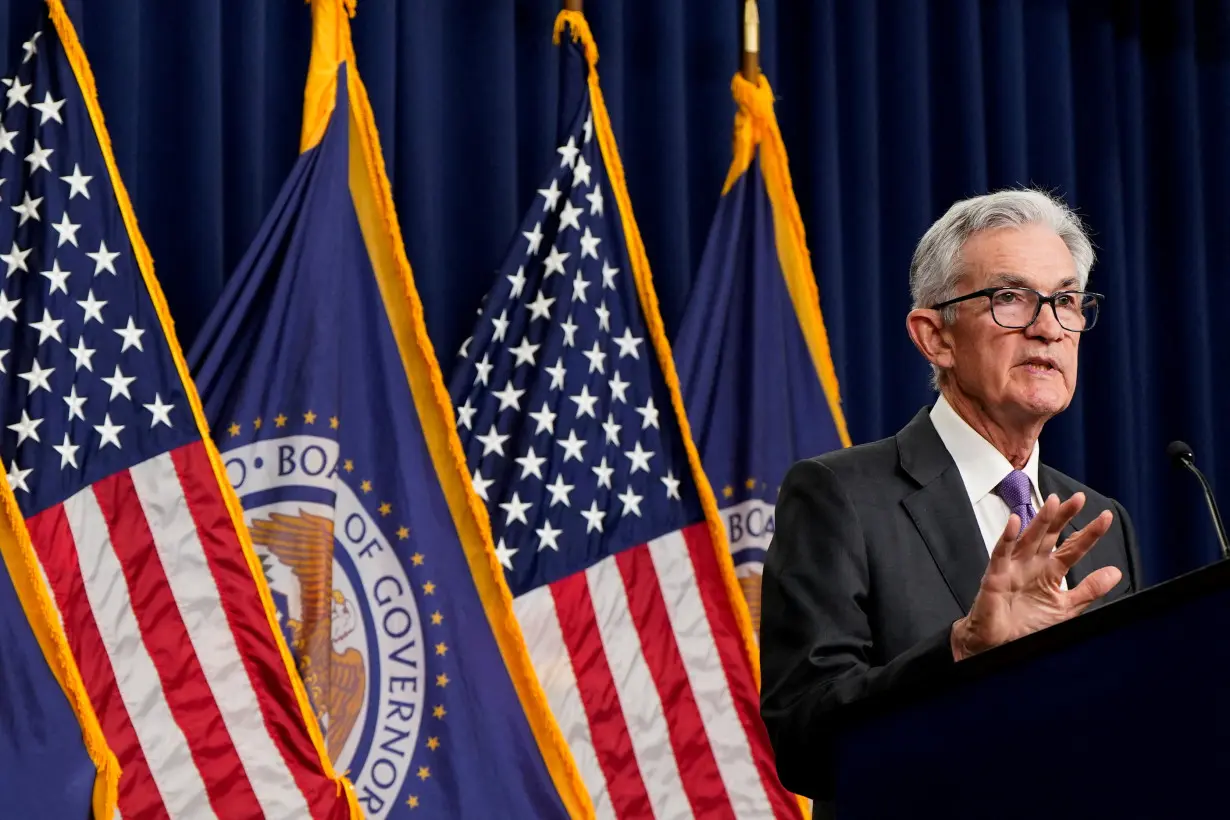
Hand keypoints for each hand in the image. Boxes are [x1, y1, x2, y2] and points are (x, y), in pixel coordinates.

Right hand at [950, 492, 1121, 660]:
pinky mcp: (996, 575)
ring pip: (1029, 538)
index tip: (1105, 517)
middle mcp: (1033, 564)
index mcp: (1050, 572)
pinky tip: (1015, 522)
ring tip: (1053, 503)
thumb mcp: (1066, 608)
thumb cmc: (1026, 626)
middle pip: (1051, 535)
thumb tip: (1115, 572)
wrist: (999, 646)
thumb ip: (1089, 590)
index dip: (1089, 533)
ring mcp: (1014, 567)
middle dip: (1064, 516)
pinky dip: (1007, 537)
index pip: (1072, 548)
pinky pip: (1001, 553)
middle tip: (1079, 499)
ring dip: (1040, 520)